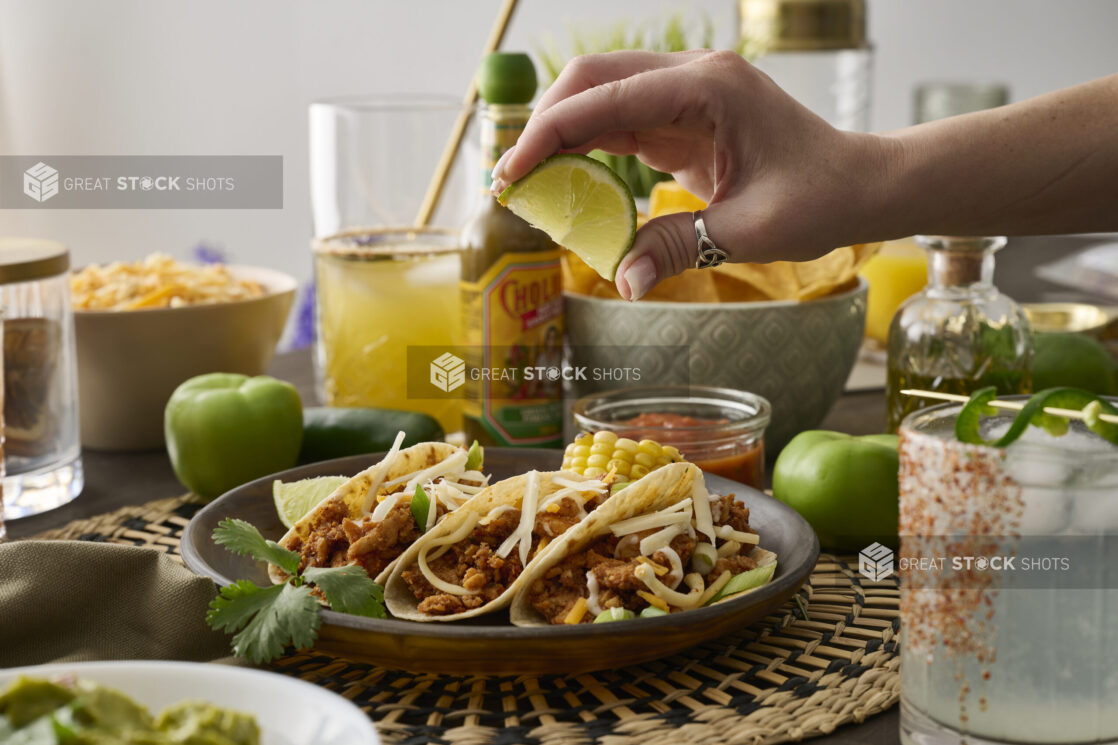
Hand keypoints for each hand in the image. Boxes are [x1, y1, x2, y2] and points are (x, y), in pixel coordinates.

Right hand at [491, 50, 889, 299]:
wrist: (859, 184)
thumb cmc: (818, 199)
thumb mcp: (747, 232)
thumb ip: (676, 248)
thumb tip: (620, 282)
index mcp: (709, 89)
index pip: (608, 100)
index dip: (550, 135)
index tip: (511, 174)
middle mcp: (693, 76)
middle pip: (593, 79)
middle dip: (544, 124)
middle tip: (511, 179)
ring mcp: (687, 90)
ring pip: (601, 94)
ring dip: (561, 133)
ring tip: (528, 183)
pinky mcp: (684, 113)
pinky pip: (622, 119)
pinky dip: (588, 145)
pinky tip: (567, 179)